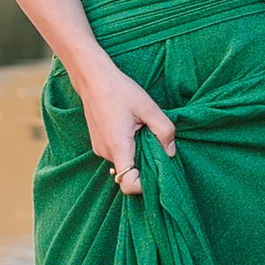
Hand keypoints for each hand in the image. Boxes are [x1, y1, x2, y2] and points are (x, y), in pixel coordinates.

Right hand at [79, 61, 175, 194]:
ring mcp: (100, 149)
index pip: (128, 183)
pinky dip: (128, 148)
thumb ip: (164, 130)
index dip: (143, 185)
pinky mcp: (98, 144)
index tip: (157, 172)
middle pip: (129, 173)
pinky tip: (133, 130)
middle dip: (145, 164)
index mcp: (118, 146)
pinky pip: (117, 154)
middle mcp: (105, 152)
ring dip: (137, 153)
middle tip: (157, 145)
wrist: (93, 79)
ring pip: (124, 162)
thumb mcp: (148, 107)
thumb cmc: (119, 90)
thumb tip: (171, 152)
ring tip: (143, 131)